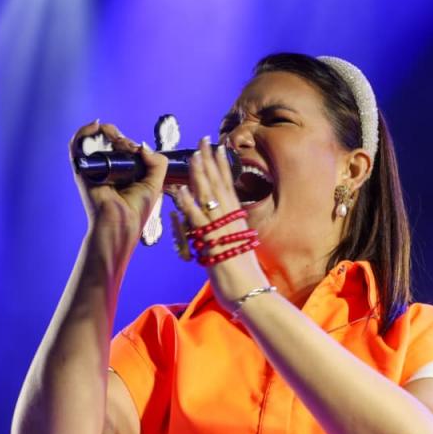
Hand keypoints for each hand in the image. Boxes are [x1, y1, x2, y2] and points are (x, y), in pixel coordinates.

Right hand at [69, 119, 167, 238]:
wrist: (121, 225)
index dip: (131, 143)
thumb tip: (142, 146)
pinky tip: (96, 126)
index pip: (125, 147)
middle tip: (130, 148)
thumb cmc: (136, 210)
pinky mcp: (82, 169)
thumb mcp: (155, 183)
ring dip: (107, 132)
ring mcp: (94, 167)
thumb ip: (157, 162)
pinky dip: (84, 132)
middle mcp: (108, 167)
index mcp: (124, 171)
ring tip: (116, 138)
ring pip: (96, 138)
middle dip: (122, 138)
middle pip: (111, 140)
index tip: (140, 150)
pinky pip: (77, 145)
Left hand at [172, 136, 269, 309]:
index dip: (221, 165)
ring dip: (200, 174)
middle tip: (204, 139)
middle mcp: (231, 220)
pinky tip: (181, 190)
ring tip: (193, 154)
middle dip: (210, 160)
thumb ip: (227, 235)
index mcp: (237, 220)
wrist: (251, 294)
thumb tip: (219, 230)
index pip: (228, 186)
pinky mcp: (211, 243)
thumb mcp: (236, 248)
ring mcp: (221, 230)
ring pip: (209, 196)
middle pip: (219, 184)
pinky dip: (189, 204)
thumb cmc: (244, 276)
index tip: (216, 147)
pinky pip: (198, 220)